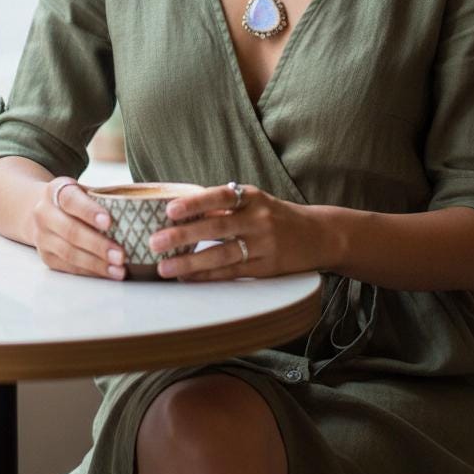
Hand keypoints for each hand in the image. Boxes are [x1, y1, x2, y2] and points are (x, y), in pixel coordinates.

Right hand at [33, 176, 126, 279]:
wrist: (38, 209)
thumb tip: (141, 209)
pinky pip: (69, 267)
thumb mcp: (83, 190)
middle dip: (98, 245)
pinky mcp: (46, 257)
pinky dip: (90, 271)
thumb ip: (103, 198)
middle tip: (121, 255)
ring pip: (69, 253)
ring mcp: (42, 237)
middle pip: (71, 231)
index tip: (109, 222)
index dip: (89, 211)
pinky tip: (108, 273)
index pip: (71, 200)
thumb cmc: (74, 200)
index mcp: (56, 191)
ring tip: (119, 269)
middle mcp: (44, 213)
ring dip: (96, 263)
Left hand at [147, 183, 329, 281]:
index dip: (195, 203)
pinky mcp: (267, 268)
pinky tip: (187, 276)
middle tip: (154, 242)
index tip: (169, 210)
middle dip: (183, 236)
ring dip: (190, 262)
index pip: (221, 197)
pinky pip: (232, 272)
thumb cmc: (276, 215)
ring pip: (221, 255)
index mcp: (253, 197)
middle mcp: (259, 219)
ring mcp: (264, 245)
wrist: (318, 235)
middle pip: (216, 228)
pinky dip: (207, 275)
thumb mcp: (255, 202)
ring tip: (164, 267)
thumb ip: (224, 207)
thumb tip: (181, 209)